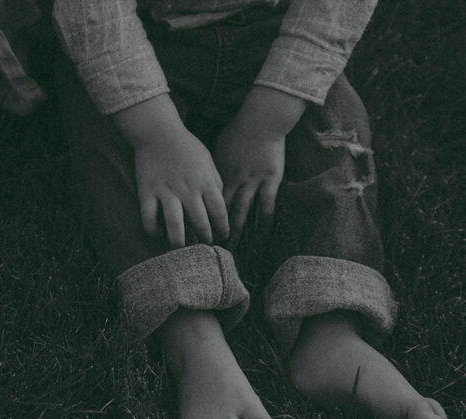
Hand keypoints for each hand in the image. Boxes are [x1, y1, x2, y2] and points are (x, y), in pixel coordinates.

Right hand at [113, 95, 228, 247]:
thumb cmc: (186, 146)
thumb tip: (220, 205)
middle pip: (200, 223)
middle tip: (204, 243)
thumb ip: (215, 183)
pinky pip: (148, 217)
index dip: (223, 228)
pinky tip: (157, 233)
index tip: (222, 235)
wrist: (158, 131)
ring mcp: (166, 191)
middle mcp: (187, 189)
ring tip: (181, 248)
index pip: (219, 212)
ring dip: (179, 242)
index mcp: (204, 181)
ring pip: (174, 225)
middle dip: (205, 238)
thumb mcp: (208, 161)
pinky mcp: (146, 191)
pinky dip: (152, 230)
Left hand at [214, 86, 306, 236]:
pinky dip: (264, 223)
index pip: (207, 202)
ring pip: (242, 212)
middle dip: (215, 231)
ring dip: (237, 233)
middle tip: (209, 250)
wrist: (262, 119)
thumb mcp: (217, 149)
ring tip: (233, 251)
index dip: (200, 219)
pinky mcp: (271, 180)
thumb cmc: (238, 131)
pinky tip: (262, 237)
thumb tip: (201, 183)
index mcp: (219, 173)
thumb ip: (211, 169)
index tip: (194, 234)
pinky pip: (267, 206)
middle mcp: (234, 180)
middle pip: (221, 211)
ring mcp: (253, 181)